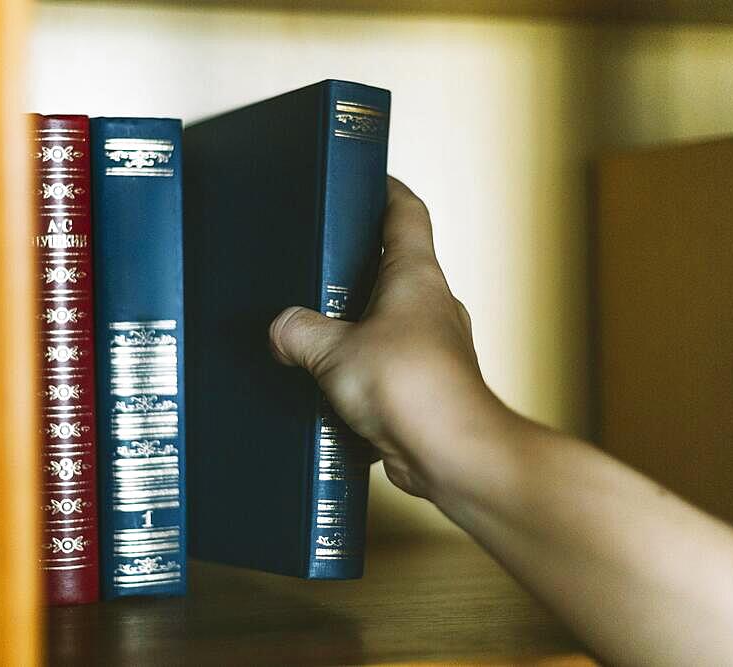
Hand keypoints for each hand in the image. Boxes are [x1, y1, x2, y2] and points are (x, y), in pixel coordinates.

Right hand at [269, 177, 513, 500]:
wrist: (450, 452)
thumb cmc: (412, 388)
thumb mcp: (334, 351)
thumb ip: (300, 332)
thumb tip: (282, 328)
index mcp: (416, 276)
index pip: (407, 213)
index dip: (387, 190)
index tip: (368, 180)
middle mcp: (432, 306)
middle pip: (397, 268)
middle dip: (359, 265)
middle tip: (320, 262)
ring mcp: (434, 347)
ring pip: (391, 321)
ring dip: (359, 324)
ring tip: (317, 330)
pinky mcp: (426, 386)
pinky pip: (389, 366)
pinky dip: (363, 370)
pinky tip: (333, 384)